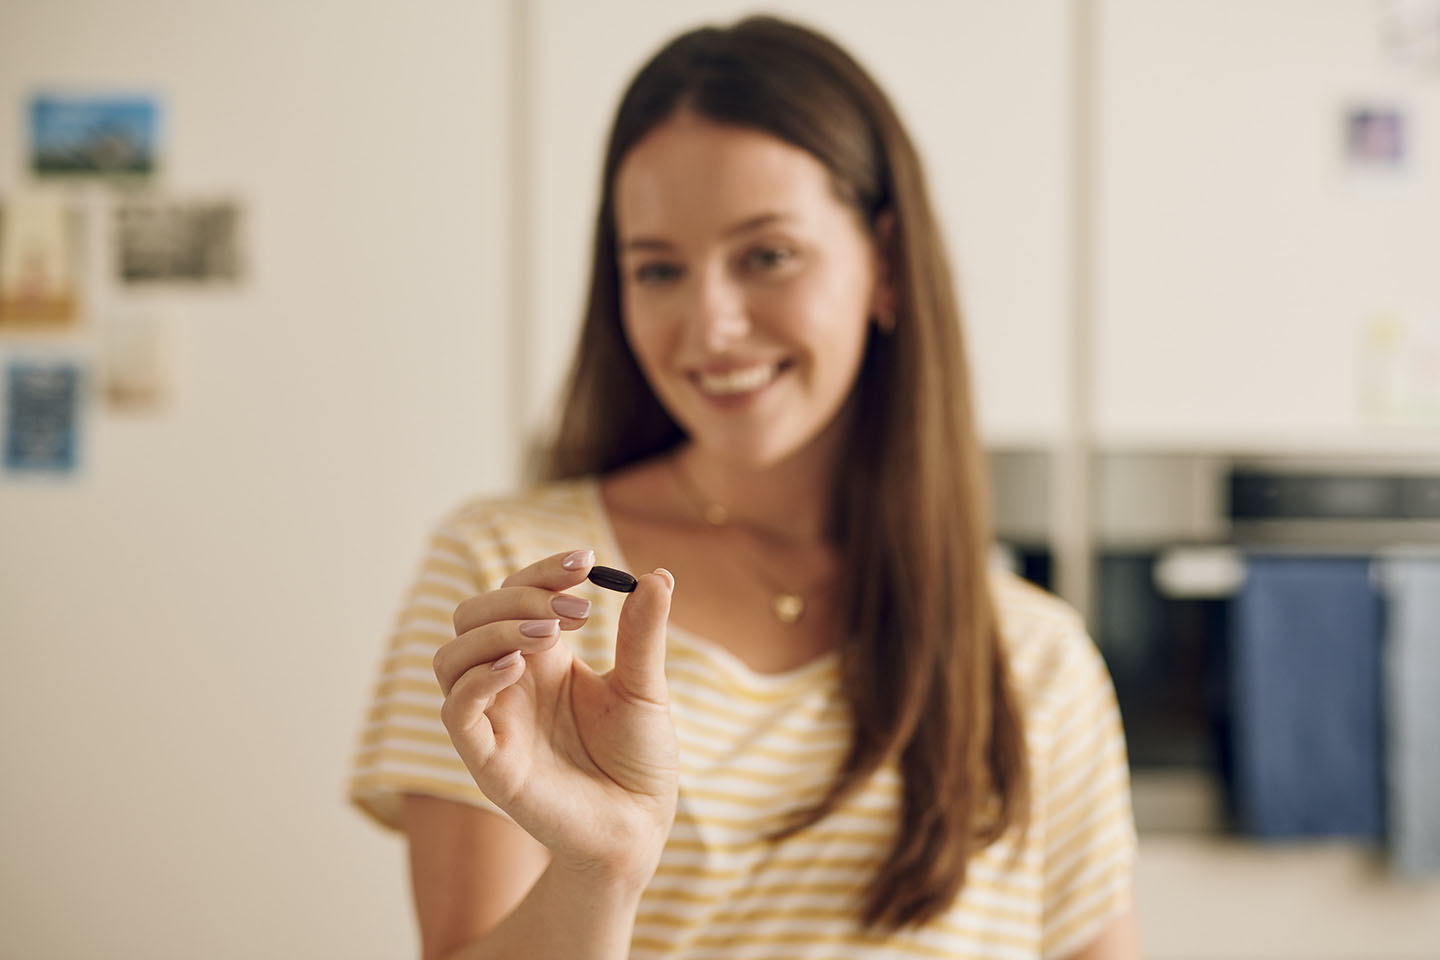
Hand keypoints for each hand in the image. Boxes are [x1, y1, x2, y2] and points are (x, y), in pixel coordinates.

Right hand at [434, 549, 677, 885]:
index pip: (516, 595)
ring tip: (551, 633)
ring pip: (451, 657)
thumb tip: (658, 576)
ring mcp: (494, 719)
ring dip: (494, 632)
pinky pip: (455, 711)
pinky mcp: (487, 760)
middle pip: (472, 616)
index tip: (587, 562)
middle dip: (517, 598)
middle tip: (577, 609)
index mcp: (543, 659)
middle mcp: (510, 683)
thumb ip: (643, 635)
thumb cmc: (637, 759)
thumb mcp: (645, 687)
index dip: (542, 572)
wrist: (639, 825)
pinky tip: (518, 666)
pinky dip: (476, 680)